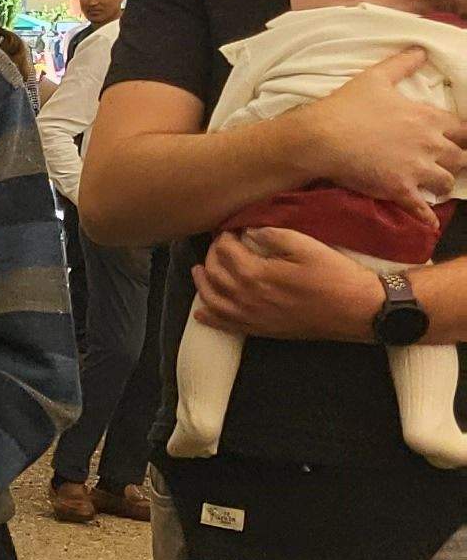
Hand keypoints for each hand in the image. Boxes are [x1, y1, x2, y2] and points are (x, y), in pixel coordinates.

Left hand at [191, 226, 387, 342]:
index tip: (231, 229)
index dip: (224, 237)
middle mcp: (246, 298)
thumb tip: (249, 230)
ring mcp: (253, 317)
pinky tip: (201, 312)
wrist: (359, 310)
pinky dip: (209, 318)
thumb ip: (274, 235)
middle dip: (211, 256)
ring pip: (213, 301)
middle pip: (214, 274)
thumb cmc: (336, 275)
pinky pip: (226, 326)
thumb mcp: (307, 246)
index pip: (225, 251)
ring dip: (202, 284)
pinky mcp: (262, 330)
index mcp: (255, 274)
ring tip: (200, 271)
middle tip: (219, 245)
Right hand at [290, 52, 466, 211]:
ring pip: (447, 182)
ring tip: (434, 186)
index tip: (460, 141)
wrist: (320, 137)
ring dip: (443, 185)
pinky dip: (427, 217)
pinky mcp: (399, 189)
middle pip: (462, 158)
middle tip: (448, 164)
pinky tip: (429, 222)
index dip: (465, 137)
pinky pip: (422, 209)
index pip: (465, 130)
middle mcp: (430, 144)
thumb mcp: (374, 78)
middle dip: (458, 161)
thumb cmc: (346, 106)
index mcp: (428, 118)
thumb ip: (402, 64)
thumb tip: (420, 49)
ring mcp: (416, 169)